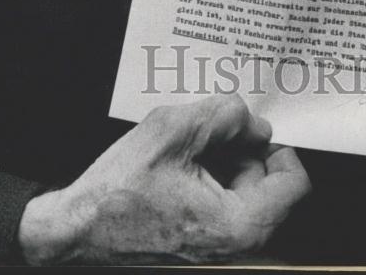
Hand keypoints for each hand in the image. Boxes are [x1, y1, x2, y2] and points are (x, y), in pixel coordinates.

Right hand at [17, 94, 309, 263]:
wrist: (72, 232)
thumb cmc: (116, 193)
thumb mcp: (171, 132)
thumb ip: (221, 116)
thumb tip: (250, 120)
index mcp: (238, 227)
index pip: (293, 183)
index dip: (275, 145)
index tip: (251, 128)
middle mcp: (234, 248)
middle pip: (264, 183)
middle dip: (238, 149)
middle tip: (205, 129)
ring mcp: (215, 250)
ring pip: (240, 191)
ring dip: (219, 161)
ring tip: (182, 149)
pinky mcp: (197, 246)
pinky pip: (219, 205)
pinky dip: (204, 178)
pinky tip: (175, 165)